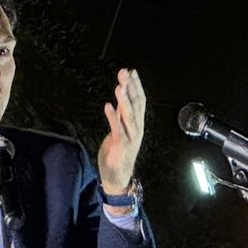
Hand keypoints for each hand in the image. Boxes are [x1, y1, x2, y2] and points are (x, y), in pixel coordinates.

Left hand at [96, 67, 144, 195]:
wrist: (117, 176)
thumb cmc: (117, 152)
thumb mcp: (119, 129)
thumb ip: (121, 114)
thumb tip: (121, 97)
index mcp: (137, 123)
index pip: (140, 100)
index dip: (136, 85)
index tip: (131, 71)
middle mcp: (137, 128)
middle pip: (136, 104)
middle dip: (130, 87)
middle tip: (125, 72)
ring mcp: (131, 136)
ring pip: (129, 115)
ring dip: (124, 99)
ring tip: (119, 85)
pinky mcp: (121, 145)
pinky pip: (117, 129)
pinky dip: (113, 117)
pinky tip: (107, 105)